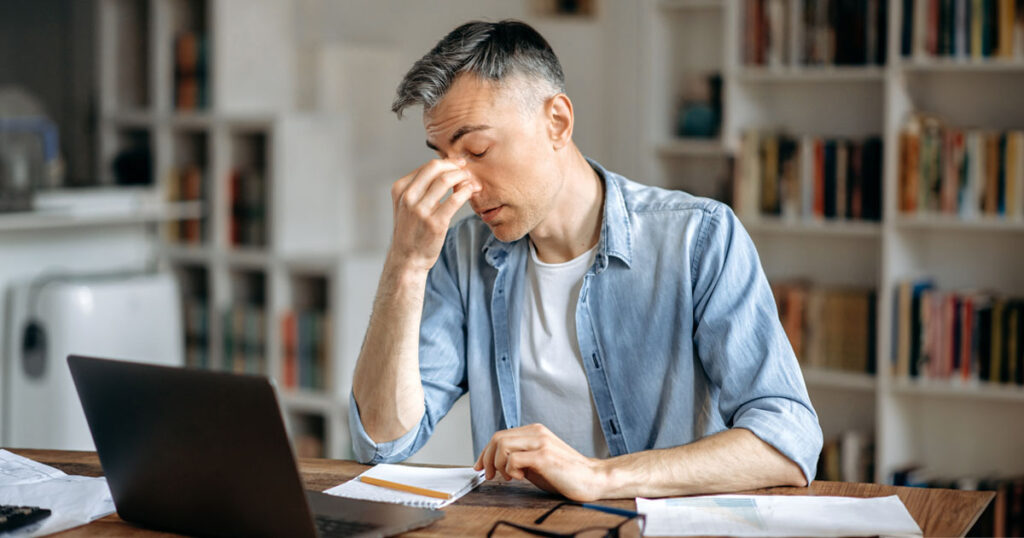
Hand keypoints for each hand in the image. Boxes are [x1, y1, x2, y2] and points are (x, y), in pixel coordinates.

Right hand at [388, 159, 479, 273]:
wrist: (407, 258)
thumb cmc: (411, 230)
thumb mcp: (407, 205)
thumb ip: (420, 188)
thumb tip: (446, 170)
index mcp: (400, 189)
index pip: (427, 167)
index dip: (447, 163)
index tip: (458, 165)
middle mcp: (408, 197)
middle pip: (435, 168)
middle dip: (455, 166)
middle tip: (467, 170)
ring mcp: (420, 210)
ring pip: (446, 180)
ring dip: (463, 177)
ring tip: (471, 182)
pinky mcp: (435, 223)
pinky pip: (455, 199)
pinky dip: (466, 191)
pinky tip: (471, 192)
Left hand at [473, 423, 609, 501]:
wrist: (592, 478)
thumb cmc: (565, 473)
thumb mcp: (536, 461)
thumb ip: (518, 457)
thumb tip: (495, 463)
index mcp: (534, 431)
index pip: (499, 436)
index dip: (485, 452)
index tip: (480, 467)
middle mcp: (536, 432)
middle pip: (497, 438)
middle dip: (487, 459)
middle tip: (490, 475)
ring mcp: (540, 442)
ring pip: (502, 445)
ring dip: (498, 464)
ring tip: (510, 477)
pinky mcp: (544, 456)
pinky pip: (513, 459)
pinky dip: (511, 471)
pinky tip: (521, 478)